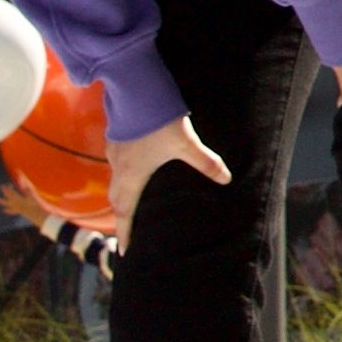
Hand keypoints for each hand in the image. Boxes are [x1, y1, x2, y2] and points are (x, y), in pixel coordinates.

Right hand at [88, 115, 231, 240]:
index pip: (125, 212)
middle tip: (126, 231)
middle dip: (121, 217)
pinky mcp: (115, 137)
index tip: (123, 252)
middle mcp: (119, 167)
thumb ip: (206, 162)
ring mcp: (114, 151)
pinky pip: (116, 164)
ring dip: (120, 195)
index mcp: (133, 175)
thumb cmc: (158, 120)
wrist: (135, 89)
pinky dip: (122, 174)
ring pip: (114, 180)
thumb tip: (226, 179)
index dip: (125, 233)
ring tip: (129, 203)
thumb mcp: (186, 144)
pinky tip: (131, 168)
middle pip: (116, 199)